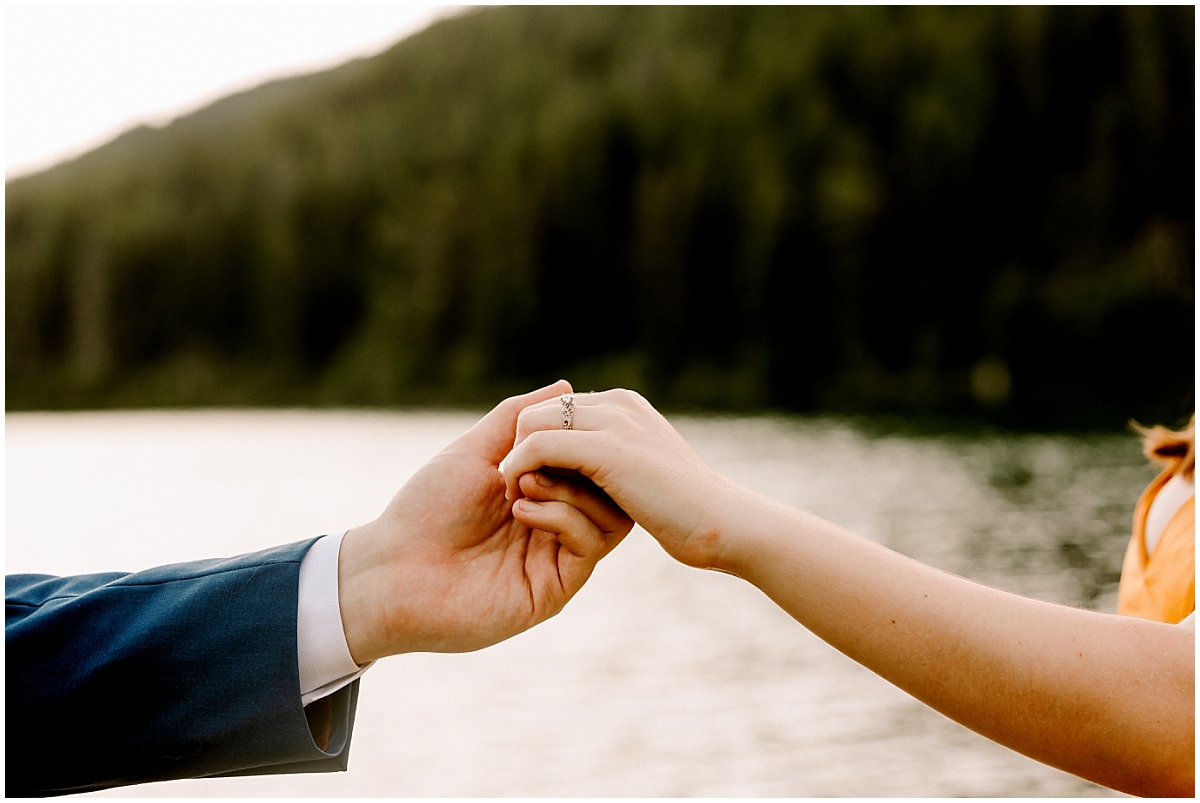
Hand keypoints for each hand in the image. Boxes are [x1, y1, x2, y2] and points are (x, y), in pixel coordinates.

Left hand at [337, 381, 632, 664]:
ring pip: (610, 518)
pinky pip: (589, 545)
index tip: (559, 426)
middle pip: (612, 491)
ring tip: (523, 482)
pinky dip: (563, 517)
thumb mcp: (477, 449)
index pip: (594, 466)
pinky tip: (521, 511)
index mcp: (542, 497)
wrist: (393, 571)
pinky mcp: (554, 590)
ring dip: (571, 489)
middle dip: (583, 462)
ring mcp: (557, 560)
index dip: (585, 441)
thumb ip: (520, 417)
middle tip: (540, 455)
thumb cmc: (428, 509)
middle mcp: (556, 530)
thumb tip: (567, 387)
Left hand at [501, 389, 742, 568]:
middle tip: (517, 492)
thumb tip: (574, 451)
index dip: (530, 444)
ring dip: (516, 462)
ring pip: (533, 424)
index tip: (528, 483)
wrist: (725, 526)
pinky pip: (541, 448)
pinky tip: (524, 507)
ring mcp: (614, 424)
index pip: (551, 409)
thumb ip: (611, 453)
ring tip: (520, 501)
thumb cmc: (688, 508)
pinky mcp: (609, 452)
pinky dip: (521, 472)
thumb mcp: (644, 469)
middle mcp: (616, 406)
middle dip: (517, 448)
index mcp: (622, 406)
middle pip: (535, 412)